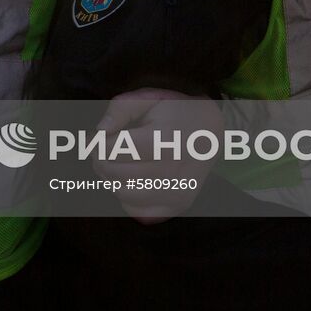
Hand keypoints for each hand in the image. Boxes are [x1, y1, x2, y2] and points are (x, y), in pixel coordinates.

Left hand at [94, 87, 218, 223]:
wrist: (212, 131)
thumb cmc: (175, 112)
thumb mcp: (148, 99)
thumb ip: (120, 110)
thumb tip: (99, 131)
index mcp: (164, 140)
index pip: (113, 149)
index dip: (98, 142)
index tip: (99, 137)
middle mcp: (173, 170)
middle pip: (116, 173)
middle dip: (101, 161)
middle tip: (102, 151)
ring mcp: (177, 191)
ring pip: (123, 194)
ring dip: (111, 179)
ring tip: (116, 164)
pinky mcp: (178, 205)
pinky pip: (137, 211)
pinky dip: (126, 197)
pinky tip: (131, 180)